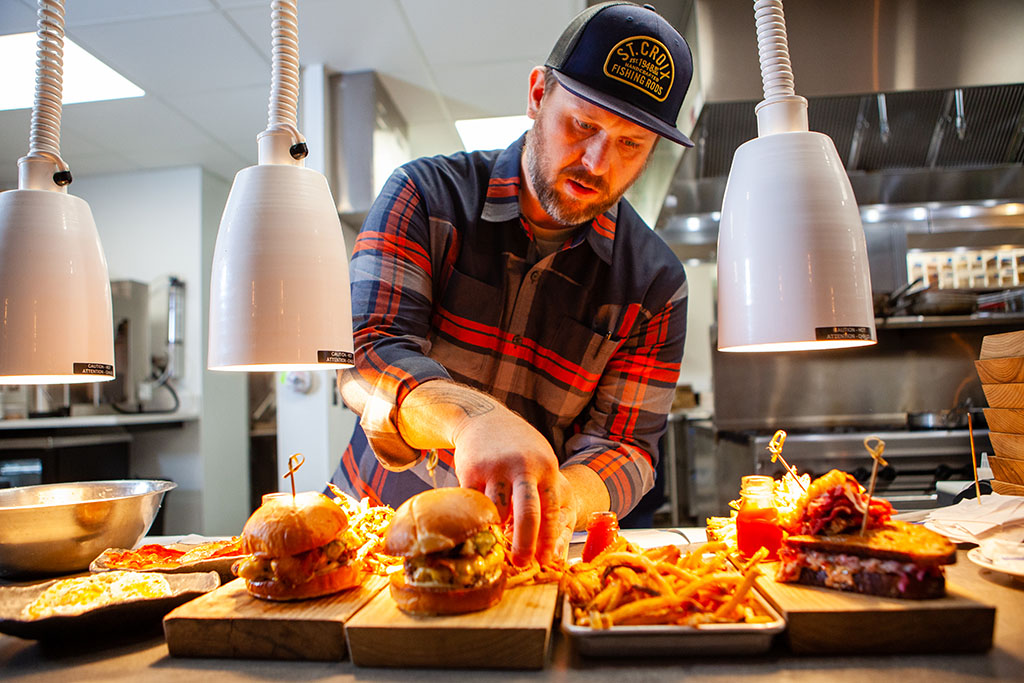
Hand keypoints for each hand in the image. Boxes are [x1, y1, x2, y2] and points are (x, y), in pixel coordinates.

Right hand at [451, 405, 568, 564]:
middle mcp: (522, 467)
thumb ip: (543, 494)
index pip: (550, 510)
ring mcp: (495, 468)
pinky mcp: (471, 470)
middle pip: (527, 514)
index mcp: (545, 468)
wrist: (483, 418)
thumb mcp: (541, 461)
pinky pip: (475, 504)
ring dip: (497, 529)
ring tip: (496, 536)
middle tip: (520, 564)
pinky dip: (477, 516)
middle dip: (524, 544)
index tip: (544, 561)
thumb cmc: (518, 447)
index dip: (547, 540)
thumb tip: (547, 540)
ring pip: (497, 512)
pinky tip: (478, 520)